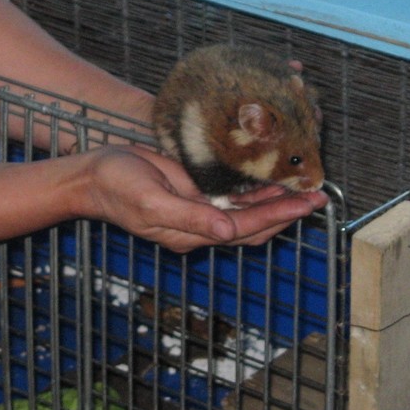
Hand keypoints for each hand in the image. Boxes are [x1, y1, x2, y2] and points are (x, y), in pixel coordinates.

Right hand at [79, 146, 327, 252]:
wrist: (91, 176)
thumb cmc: (116, 186)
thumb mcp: (150, 201)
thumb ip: (189, 217)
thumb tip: (226, 233)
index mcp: (191, 232)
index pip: (245, 227)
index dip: (278, 216)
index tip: (307, 204)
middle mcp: (201, 225)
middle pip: (255, 225)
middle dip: (288, 212)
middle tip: (318, 196)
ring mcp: (199, 211)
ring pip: (249, 213)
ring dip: (277, 202)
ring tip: (305, 189)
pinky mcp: (196, 195)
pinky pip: (235, 198)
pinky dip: (258, 192)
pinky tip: (274, 180)